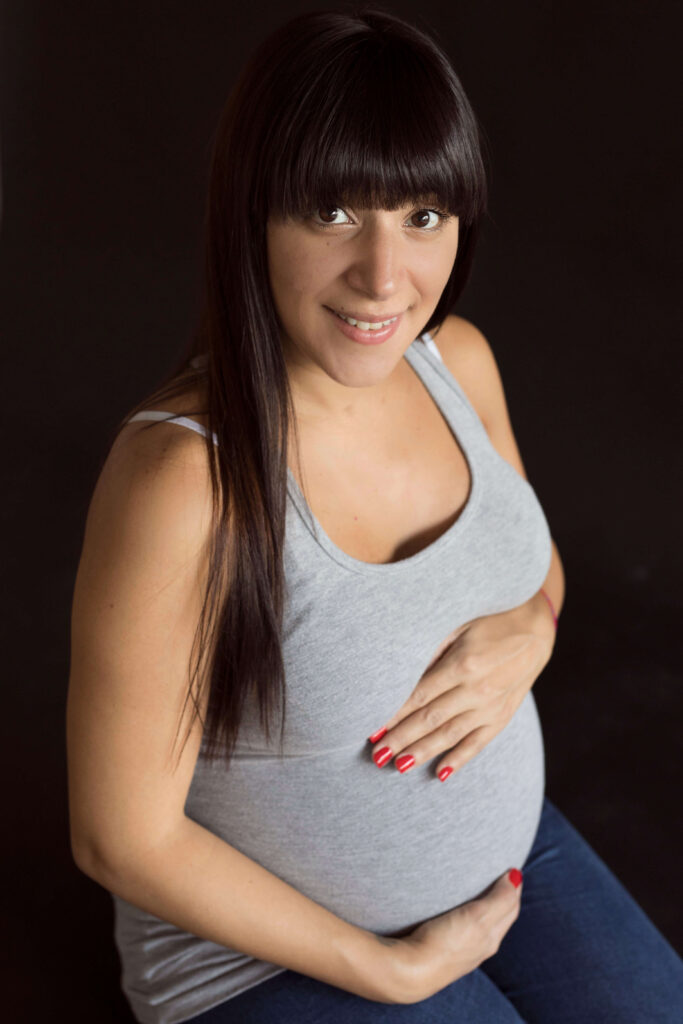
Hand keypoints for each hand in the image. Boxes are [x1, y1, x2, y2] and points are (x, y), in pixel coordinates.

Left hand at [368, 593, 555, 779]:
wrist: (534, 630)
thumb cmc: (489, 624)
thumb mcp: (457, 628)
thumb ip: (433, 654)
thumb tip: (403, 678)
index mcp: (463, 664)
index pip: (419, 696)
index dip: (394, 715)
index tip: (374, 729)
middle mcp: (477, 689)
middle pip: (430, 719)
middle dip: (401, 738)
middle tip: (378, 754)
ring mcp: (491, 707)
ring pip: (450, 735)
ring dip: (422, 752)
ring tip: (398, 766)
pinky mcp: (502, 717)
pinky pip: (478, 743)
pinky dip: (459, 759)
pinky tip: (440, 773)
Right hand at [378, 867, 523, 1003]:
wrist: (411, 973)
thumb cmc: (445, 944)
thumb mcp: (478, 917)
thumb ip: (499, 899)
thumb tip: (516, 876)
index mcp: (492, 938)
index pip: (510, 908)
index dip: (513, 887)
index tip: (511, 867)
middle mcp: (481, 947)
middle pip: (500, 918)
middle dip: (505, 897)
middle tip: (502, 875)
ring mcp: (463, 952)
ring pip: (484, 926)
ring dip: (488, 907)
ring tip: (482, 890)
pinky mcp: (444, 953)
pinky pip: (466, 932)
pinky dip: (470, 917)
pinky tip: (458, 914)